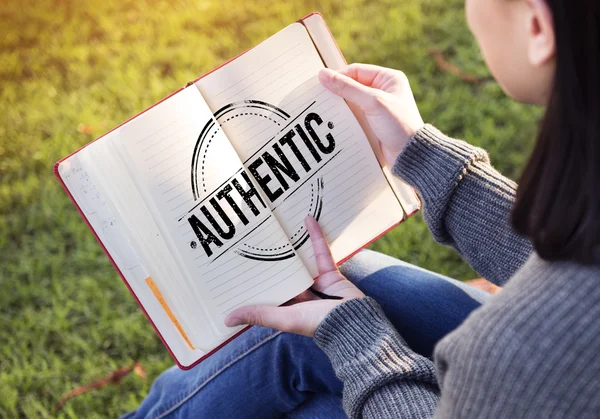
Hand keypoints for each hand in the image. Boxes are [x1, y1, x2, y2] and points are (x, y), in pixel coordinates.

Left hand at [224, 216, 364, 336]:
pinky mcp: (330, 273)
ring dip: (292, 246)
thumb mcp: (284, 318)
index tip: (239, 266)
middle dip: (270, 259)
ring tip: (278, 227)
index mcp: (287, 308)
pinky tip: (307, 220)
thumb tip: (226, 320)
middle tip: (254, 237)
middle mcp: (300, 295)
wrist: (354, 322)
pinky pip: (321, 252)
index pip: (268, 292)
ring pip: (301, 261)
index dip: (255, 281)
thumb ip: (259, 315)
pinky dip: (316, 237)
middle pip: (283, 274)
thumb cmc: (317, 324)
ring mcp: (316, 283)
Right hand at [319, 64, 424, 165]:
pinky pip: (353, 116)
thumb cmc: (399, 125)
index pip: (357, 71)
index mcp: (388, 78)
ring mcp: (377, 107)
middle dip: (337, 92)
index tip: (321, 83)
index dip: (339, 76)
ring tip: (324, 110)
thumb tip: (323, 75)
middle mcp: (383, 90)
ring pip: (351, 102)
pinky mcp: (372, 122)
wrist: (409, 154)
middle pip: (352, 86)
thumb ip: (348, 88)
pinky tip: (334, 122)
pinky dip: (344, 118)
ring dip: (339, 106)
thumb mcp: (373, 102)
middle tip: (319, 97)